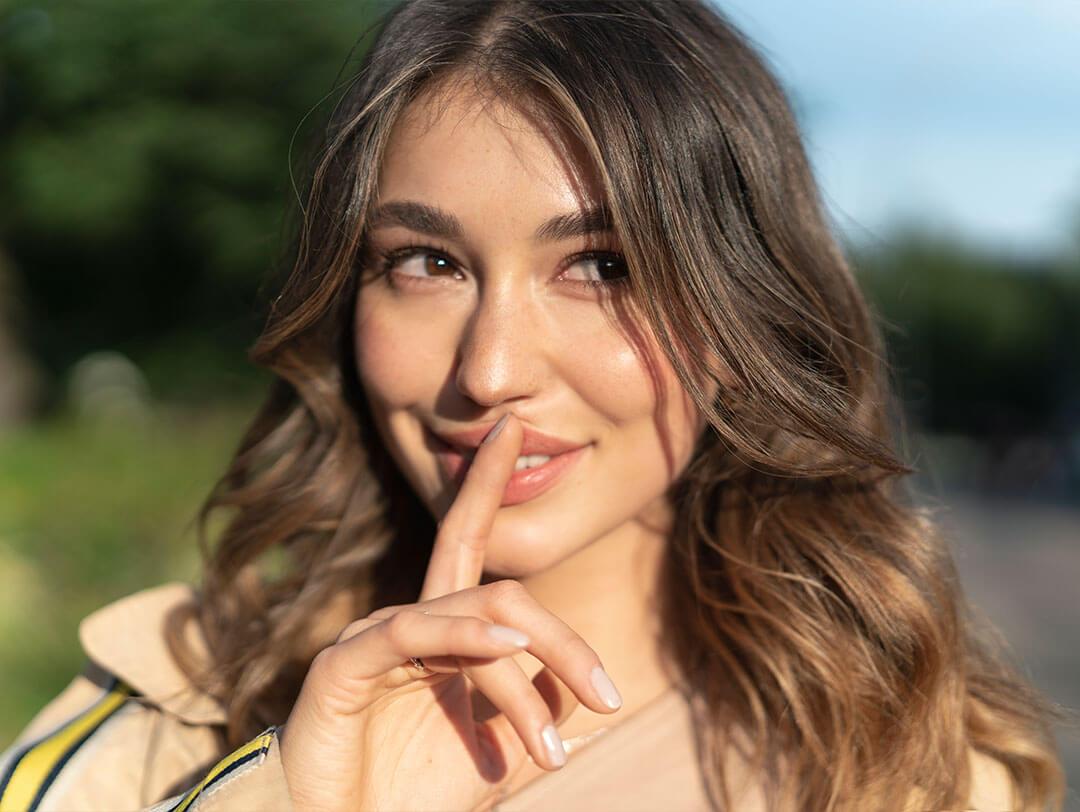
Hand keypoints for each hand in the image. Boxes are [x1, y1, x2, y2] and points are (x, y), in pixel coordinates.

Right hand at [277, 414, 622, 811]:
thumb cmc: (414, 798)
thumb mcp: (500, 752)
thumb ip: (538, 710)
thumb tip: (579, 686)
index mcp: (442, 631)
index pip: (468, 536)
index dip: (488, 479)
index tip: (517, 429)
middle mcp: (409, 620)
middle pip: (498, 587)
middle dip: (562, 638)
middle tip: (608, 699)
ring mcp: (374, 636)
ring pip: (472, 617)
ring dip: (524, 678)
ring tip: (552, 748)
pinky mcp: (344, 662)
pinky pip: (412, 629)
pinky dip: (466, 635)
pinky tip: (506, 647)